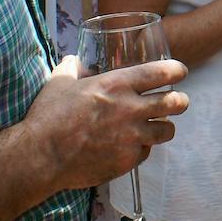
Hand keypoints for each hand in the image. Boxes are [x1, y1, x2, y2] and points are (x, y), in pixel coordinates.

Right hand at [24, 55, 188, 190]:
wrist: (40, 156)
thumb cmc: (48, 116)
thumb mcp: (59, 81)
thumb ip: (72, 67)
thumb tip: (74, 60)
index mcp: (118, 84)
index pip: (162, 72)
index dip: (177, 71)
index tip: (180, 72)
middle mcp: (131, 109)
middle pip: (176, 102)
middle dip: (181, 100)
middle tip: (178, 101)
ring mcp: (131, 136)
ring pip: (167, 130)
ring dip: (164, 127)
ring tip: (158, 126)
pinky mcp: (127, 160)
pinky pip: (146, 152)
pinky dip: (143, 148)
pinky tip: (133, 146)